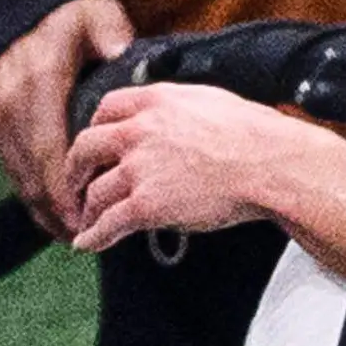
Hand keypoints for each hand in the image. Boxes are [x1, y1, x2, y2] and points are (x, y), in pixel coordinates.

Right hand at [0, 0, 133, 239]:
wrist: (11, 15)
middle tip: (92, 237)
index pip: (49, 148)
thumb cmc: (65, 21)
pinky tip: (56, 217)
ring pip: (20, 177)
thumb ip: (111, 33)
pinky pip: (11, 170)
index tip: (89, 218)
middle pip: (33, 173)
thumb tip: (121, 52)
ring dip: (46, 211)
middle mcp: (10, 104)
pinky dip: (33, 196)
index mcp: (39, 82)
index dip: (66, 190)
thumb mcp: (94, 16)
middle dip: (61, 212)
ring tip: (78, 236)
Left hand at [65, 81, 320, 246]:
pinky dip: (93, 237)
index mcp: (155, 102)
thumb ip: (180, 106)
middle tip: (76, 182)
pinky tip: (86, 244)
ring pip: (96, 191)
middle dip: (76, 169)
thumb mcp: (210, 100)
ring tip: (85, 220)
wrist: (269, 165)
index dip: (95, 128)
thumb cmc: (254, 134)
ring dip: (87, 209)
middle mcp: (139, 132)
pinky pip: (109, 223)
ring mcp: (140, 169)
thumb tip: (178, 115)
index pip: (106, 109)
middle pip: (87, 148)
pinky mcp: (147, 204)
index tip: (94, 143)